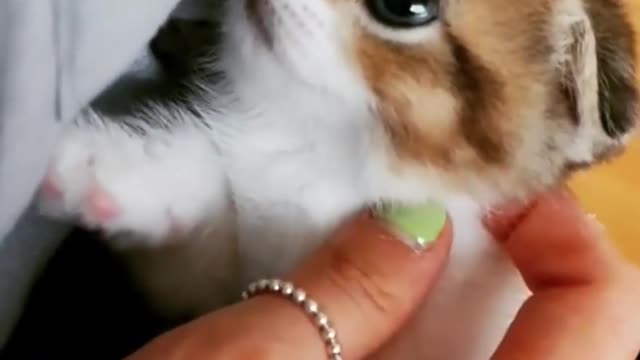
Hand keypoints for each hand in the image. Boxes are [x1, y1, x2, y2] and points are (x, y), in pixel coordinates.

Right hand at [127, 188, 639, 359]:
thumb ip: (344, 291)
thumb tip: (419, 222)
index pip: (600, 326)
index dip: (568, 239)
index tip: (506, 194)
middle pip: (584, 352)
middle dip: (537, 276)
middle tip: (471, 226)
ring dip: (503, 313)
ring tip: (433, 270)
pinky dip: (465, 349)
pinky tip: (402, 331)